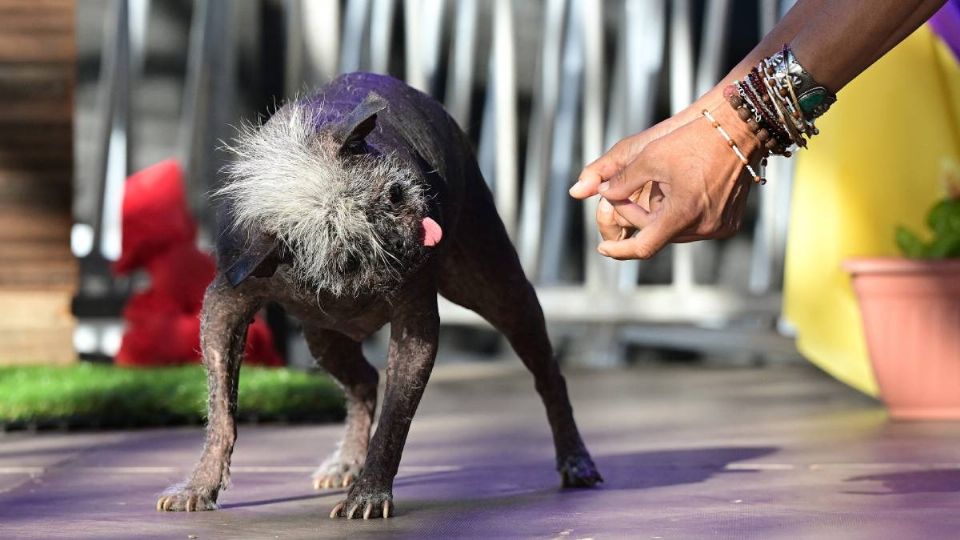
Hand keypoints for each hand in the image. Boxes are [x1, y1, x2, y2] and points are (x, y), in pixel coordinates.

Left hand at [587, 103, 760, 259]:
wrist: (740, 129)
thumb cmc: (691, 140)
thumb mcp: (648, 157)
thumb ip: (618, 180)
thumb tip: (587, 193)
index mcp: (682, 213)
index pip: (643, 246)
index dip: (619, 249)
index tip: (602, 248)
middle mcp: (703, 227)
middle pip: (657, 234)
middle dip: (637, 215)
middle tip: (622, 192)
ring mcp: (719, 228)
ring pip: (675, 231)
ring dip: (660, 215)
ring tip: (662, 184)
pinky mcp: (729, 224)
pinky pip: (695, 227)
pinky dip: (681, 215)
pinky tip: (683, 190)